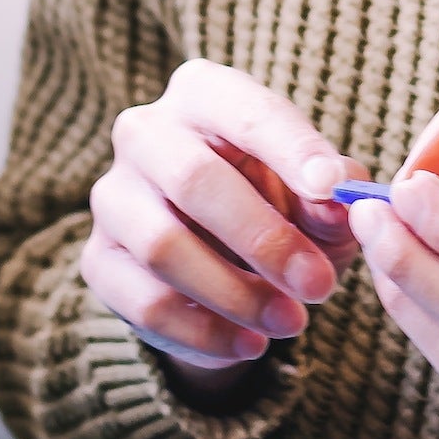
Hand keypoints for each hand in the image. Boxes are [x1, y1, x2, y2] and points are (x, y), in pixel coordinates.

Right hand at [81, 60, 361, 388]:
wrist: (222, 257)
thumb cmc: (280, 203)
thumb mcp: (318, 197)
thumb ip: (330, 196)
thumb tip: (340, 201)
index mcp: (204, 94)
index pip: (247, 112)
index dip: (292, 149)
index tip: (334, 189)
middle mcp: (145, 133)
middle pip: (195, 180)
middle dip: (265, 239)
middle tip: (319, 285)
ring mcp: (112, 196)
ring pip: (164, 247)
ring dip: (236, 294)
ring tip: (293, 324)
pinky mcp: (98, 260)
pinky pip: (146, 302)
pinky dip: (206, 331)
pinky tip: (251, 344)